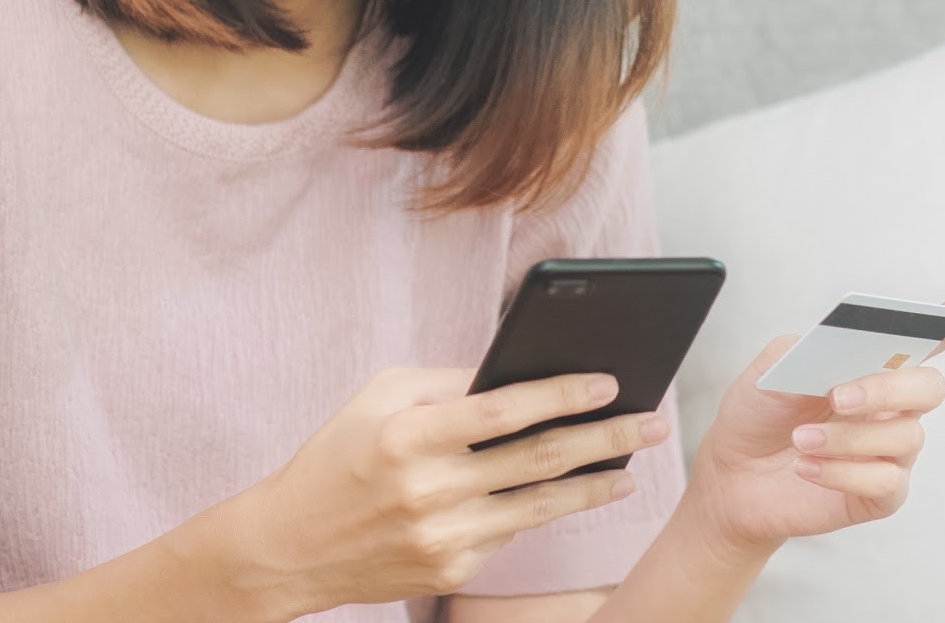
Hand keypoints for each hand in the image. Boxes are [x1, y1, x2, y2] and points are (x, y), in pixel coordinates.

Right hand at [187, 366, 666, 615]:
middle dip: (606, 437)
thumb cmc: (339, 455)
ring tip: (632, 462)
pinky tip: (576, 490)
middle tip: (653, 421)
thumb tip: (520, 372)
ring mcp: (443, 538)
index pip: (503, 410)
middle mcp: (429, 490)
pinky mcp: (451, 572)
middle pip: (539, 459)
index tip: (609, 381)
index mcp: (408, 436)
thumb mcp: (379, 398)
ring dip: (596, 482)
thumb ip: (447, 383)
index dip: (561, 394)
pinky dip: (547, 508)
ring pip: (541, 506)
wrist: (291, 546)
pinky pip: (512, 533)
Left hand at [683, 289, 944, 553]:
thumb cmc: (759, 416)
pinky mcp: (881, 493)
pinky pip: (885, 480)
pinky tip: (807, 467)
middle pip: (928, 387)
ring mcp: (891, 450)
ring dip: (846, 437)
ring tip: (801, 438)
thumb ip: (807, 351)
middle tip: (838, 397)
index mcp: (871, 365)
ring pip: (903, 436)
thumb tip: (841, 348)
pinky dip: (841, 472)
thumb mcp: (769, 370)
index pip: (926, 339)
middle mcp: (892, 406)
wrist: (731, 474)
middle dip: (886, 388)